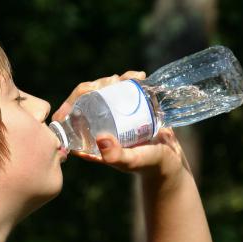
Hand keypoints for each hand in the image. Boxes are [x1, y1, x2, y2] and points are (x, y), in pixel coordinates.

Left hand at [53, 70, 190, 183]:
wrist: (171, 161)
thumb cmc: (147, 164)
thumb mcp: (131, 161)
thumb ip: (115, 155)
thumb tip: (100, 138)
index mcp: (89, 139)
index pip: (72, 116)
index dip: (73, 100)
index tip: (87, 89)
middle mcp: (98, 127)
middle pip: (87, 99)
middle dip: (98, 84)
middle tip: (115, 81)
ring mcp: (113, 117)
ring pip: (104, 92)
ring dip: (113, 80)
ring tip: (130, 78)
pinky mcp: (129, 110)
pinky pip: (124, 91)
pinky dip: (129, 80)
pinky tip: (139, 76)